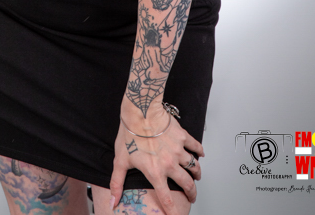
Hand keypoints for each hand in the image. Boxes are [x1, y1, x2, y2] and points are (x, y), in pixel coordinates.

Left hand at [109, 99, 203, 213]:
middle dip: (191, 193)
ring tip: (196, 176)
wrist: (140, 111)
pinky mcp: (183, 136)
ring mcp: (178, 150)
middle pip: (187, 184)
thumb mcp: (121, 161)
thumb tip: (113, 201)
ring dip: (197, 173)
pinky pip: (196, 146)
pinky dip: (200, 151)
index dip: (173, 211)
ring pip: (194, 167)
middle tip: (192, 196)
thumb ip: (117, 183)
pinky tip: (201, 154)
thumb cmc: (130, 134)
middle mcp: (170, 164)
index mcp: (155, 173)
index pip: (167, 198)